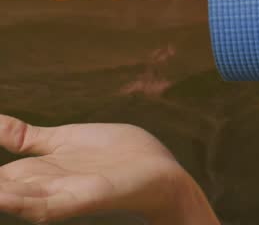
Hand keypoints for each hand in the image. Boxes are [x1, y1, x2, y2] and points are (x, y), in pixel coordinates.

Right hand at [0, 112, 213, 224]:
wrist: (158, 172)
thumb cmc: (113, 157)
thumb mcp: (59, 140)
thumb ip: (22, 138)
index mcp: (29, 173)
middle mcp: (35, 188)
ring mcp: (54, 196)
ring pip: (6, 199)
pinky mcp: (77, 200)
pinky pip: (40, 205)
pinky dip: (15, 200)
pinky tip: (0, 193)